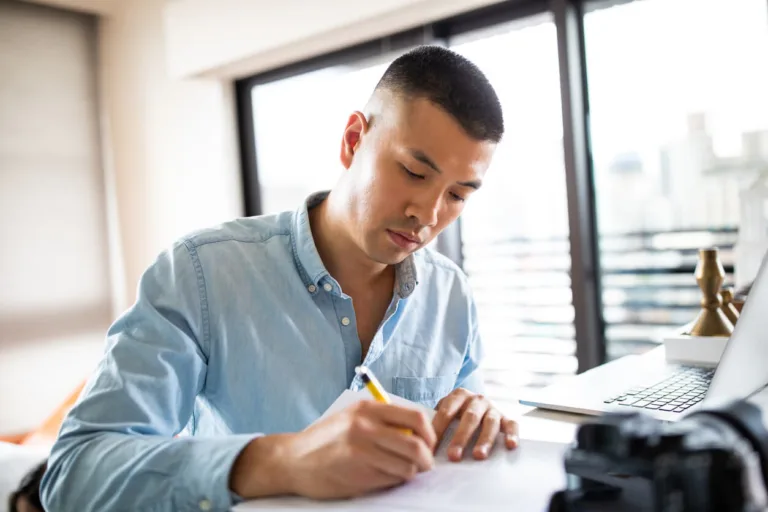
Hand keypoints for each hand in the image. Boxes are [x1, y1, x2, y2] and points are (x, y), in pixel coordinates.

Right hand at [230, 400, 436, 499]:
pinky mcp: (358, 473)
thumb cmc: (325, 440)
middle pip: (417, 445)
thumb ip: (381, 421)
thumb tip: (417, 433)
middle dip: (426, 459)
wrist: (293, 460)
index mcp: (368, 409)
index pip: (415, 417)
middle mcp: (366, 427)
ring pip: (407, 466)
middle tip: (424, 464)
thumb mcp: (352, 418)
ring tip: (402, 471)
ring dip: (410, 473)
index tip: (429, 443)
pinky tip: (383, 477)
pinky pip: (391, 480)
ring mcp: (362, 451)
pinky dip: (394, 481)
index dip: (430, 433)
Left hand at [432, 388, 518, 461]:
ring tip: (479, 456)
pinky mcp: (507, 417)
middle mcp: (477, 399)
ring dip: (484, 440)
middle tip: (453, 456)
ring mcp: (493, 408)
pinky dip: (512, 434)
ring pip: (490, 423)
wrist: (478, 404)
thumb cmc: (457, 413)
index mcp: (458, 395)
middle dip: (460, 438)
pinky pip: (512, 424)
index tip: (431, 449)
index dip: (438, 430)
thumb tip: (421, 444)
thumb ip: (436, 422)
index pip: (446, 412)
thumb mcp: (446, 411)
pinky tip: (510, 445)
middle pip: (469, 418)